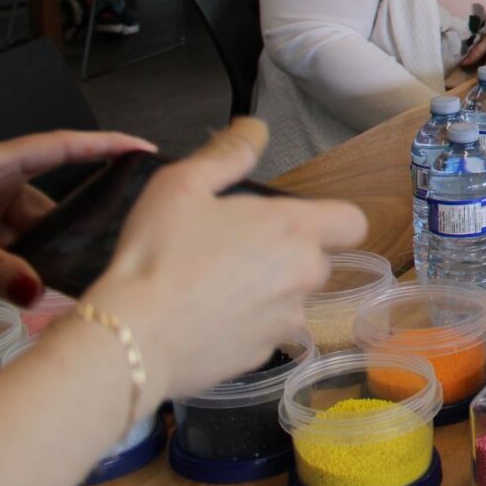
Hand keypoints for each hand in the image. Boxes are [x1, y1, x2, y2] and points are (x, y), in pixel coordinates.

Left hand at [0, 131, 154, 304]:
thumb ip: (0, 270)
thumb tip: (36, 289)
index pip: (61, 146)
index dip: (104, 144)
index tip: (142, 148)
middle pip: (48, 199)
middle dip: (66, 230)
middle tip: (87, 255)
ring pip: (31, 226)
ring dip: (39, 253)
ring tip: (45, 281)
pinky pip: (14, 240)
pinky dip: (21, 260)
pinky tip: (25, 282)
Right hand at [81, 119, 365, 404]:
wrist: (132, 338)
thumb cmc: (158, 254)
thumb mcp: (183, 185)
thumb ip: (228, 154)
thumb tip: (256, 127)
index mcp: (296, 229)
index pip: (352, 222)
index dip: (331, 221)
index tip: (293, 223)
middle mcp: (305, 276)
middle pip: (316, 260)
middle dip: (285, 255)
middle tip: (232, 251)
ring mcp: (286, 322)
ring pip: (290, 300)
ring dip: (265, 293)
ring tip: (211, 289)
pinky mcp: (262, 358)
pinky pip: (264, 334)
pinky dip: (243, 327)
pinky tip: (202, 321)